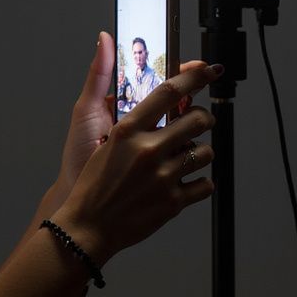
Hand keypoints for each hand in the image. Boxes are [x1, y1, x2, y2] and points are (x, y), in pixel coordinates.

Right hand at [54, 63, 219, 261]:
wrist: (88, 226)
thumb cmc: (94, 185)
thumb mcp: (107, 143)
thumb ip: (135, 122)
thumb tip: (156, 102)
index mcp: (128, 131)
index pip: (169, 92)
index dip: (194, 76)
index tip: (207, 70)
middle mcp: (147, 151)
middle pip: (197, 120)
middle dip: (203, 118)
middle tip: (199, 121)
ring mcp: (163, 177)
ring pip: (205, 152)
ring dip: (200, 152)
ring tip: (185, 157)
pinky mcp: (173, 202)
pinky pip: (205, 184)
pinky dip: (199, 182)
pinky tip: (185, 181)